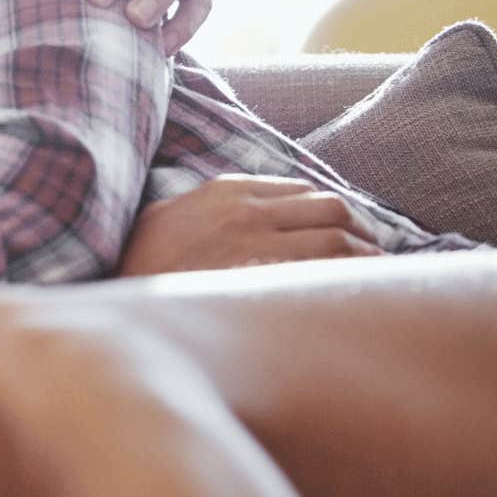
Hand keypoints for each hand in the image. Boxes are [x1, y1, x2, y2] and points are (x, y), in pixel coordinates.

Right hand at [117, 175, 384, 276]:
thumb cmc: (136, 270)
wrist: (118, 306)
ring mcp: (256, 243)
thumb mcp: (165, 220)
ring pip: (337, 235)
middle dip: (361, 230)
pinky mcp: (263, 279)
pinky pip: (325, 270)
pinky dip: (353, 277)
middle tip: (374, 254)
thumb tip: (230, 216)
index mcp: (224, 191)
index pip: (300, 190)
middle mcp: (246, 209)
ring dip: (367, 254)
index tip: (346, 232)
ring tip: (379, 275)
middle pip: (330, 207)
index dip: (331, 212)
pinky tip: (362, 293)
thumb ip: (203, 210)